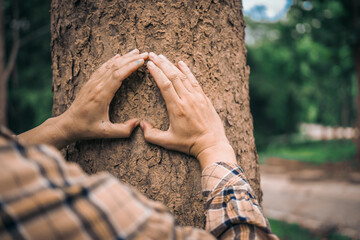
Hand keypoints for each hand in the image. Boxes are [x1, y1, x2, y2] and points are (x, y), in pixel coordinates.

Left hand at [60, 49, 147, 141]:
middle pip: (115, 67)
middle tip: (145, 54)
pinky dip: (111, 60)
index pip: (118, 76)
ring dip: (123, 57)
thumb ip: (123, 130)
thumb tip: (138, 123)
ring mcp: (92, 83)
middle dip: (131, 59)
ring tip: (136, 52)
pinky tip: (118, 56)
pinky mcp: (90, 83)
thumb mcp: (105, 132)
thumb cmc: (87, 128)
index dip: (130, 67)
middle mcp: (96, 86)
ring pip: (109, 65)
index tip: (142, 61)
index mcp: (101, 95)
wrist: (68, 124)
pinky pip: (102, 68)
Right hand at [141, 53, 235, 168]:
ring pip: (183, 77)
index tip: (149, 64)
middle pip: (173, 77)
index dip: (156, 73)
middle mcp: (187, 99)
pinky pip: (194, 81)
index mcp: (177, 108)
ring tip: (162, 57)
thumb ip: (152, 134)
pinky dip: (187, 71)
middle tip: (152, 55)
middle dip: (161, 64)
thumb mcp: (168, 142)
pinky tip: (181, 63)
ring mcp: (197, 97)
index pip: (165, 85)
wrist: (212, 144)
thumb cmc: (189, 144)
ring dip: (172, 65)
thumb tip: (141, 125)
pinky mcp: (204, 98)